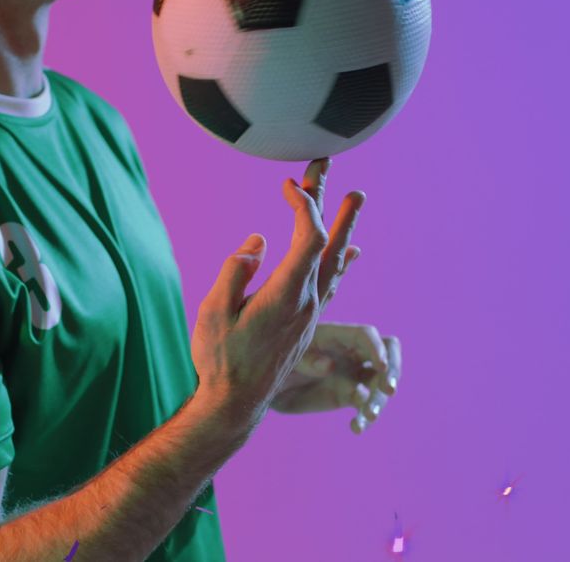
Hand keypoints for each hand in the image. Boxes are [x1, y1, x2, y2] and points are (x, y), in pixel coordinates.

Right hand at [191, 158, 366, 433]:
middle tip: (330, 167)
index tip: (287, 185)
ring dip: (343, 226)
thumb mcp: (215, 312)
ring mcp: (310, 312)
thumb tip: (257, 242)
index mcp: (286, 293)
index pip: (309, 237)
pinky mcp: (306, 322)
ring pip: (334, 260)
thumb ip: (235, 271)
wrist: (236, 402)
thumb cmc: (219, 359)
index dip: (304, 205)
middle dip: (330, 202)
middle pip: (328, 242)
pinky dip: (341, 259)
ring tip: (354, 198)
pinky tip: (351, 251)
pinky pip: (332, 282)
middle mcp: (307, 300)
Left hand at [270, 322, 401, 433]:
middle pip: (386, 353)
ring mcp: (352, 373)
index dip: (376, 348)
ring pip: (379, 383)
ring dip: (378, 400)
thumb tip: (331, 366)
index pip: (366, 335)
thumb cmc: (273, 359)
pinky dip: (364, 418)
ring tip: (368, 417)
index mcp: (336, 334)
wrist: (262, 382)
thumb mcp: (286, 356)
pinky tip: (356, 428)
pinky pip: (365, 405)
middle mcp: (350, 352)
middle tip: (389, 390)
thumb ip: (307, 360)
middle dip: (392, 370)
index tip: (381, 367)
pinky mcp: (348, 395)